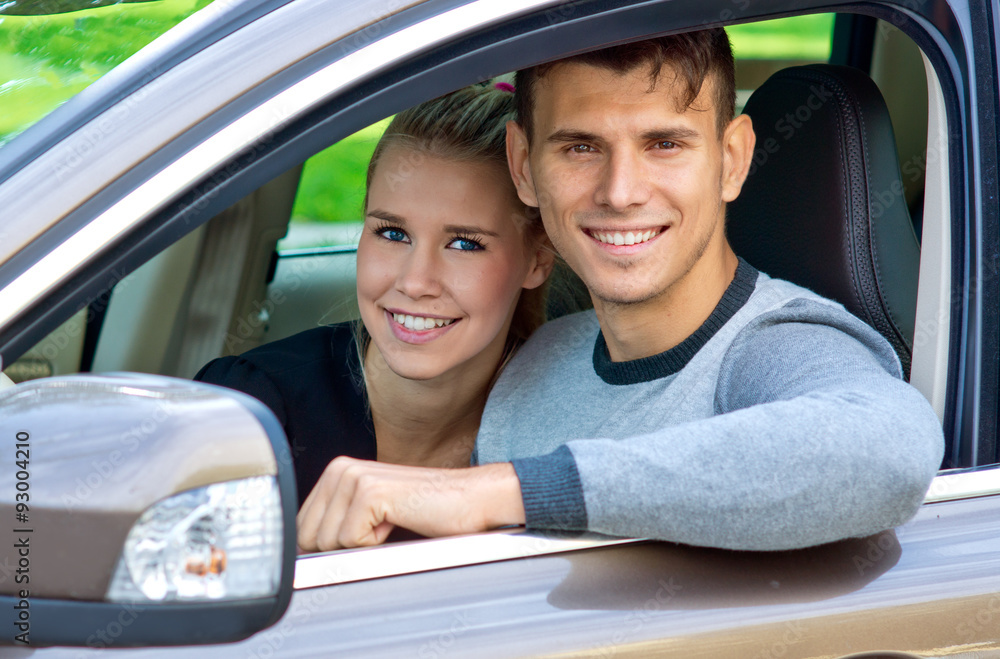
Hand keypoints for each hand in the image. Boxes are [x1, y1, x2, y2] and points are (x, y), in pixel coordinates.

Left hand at [296, 457, 525, 551]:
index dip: (327, 547)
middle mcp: (340, 469)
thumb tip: (302, 555)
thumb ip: (338, 523)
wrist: (472, 502)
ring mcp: (353, 477)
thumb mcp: (372, 516)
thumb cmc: (428, 513)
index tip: (361, 541)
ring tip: (392, 526)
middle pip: (309, 538)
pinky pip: (351, 543)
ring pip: (328, 543)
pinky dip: (377, 546)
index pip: (301, 528)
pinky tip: (399, 524)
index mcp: (336, 472)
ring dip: (363, 547)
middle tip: (381, 533)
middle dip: (344, 549)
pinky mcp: (369, 492)